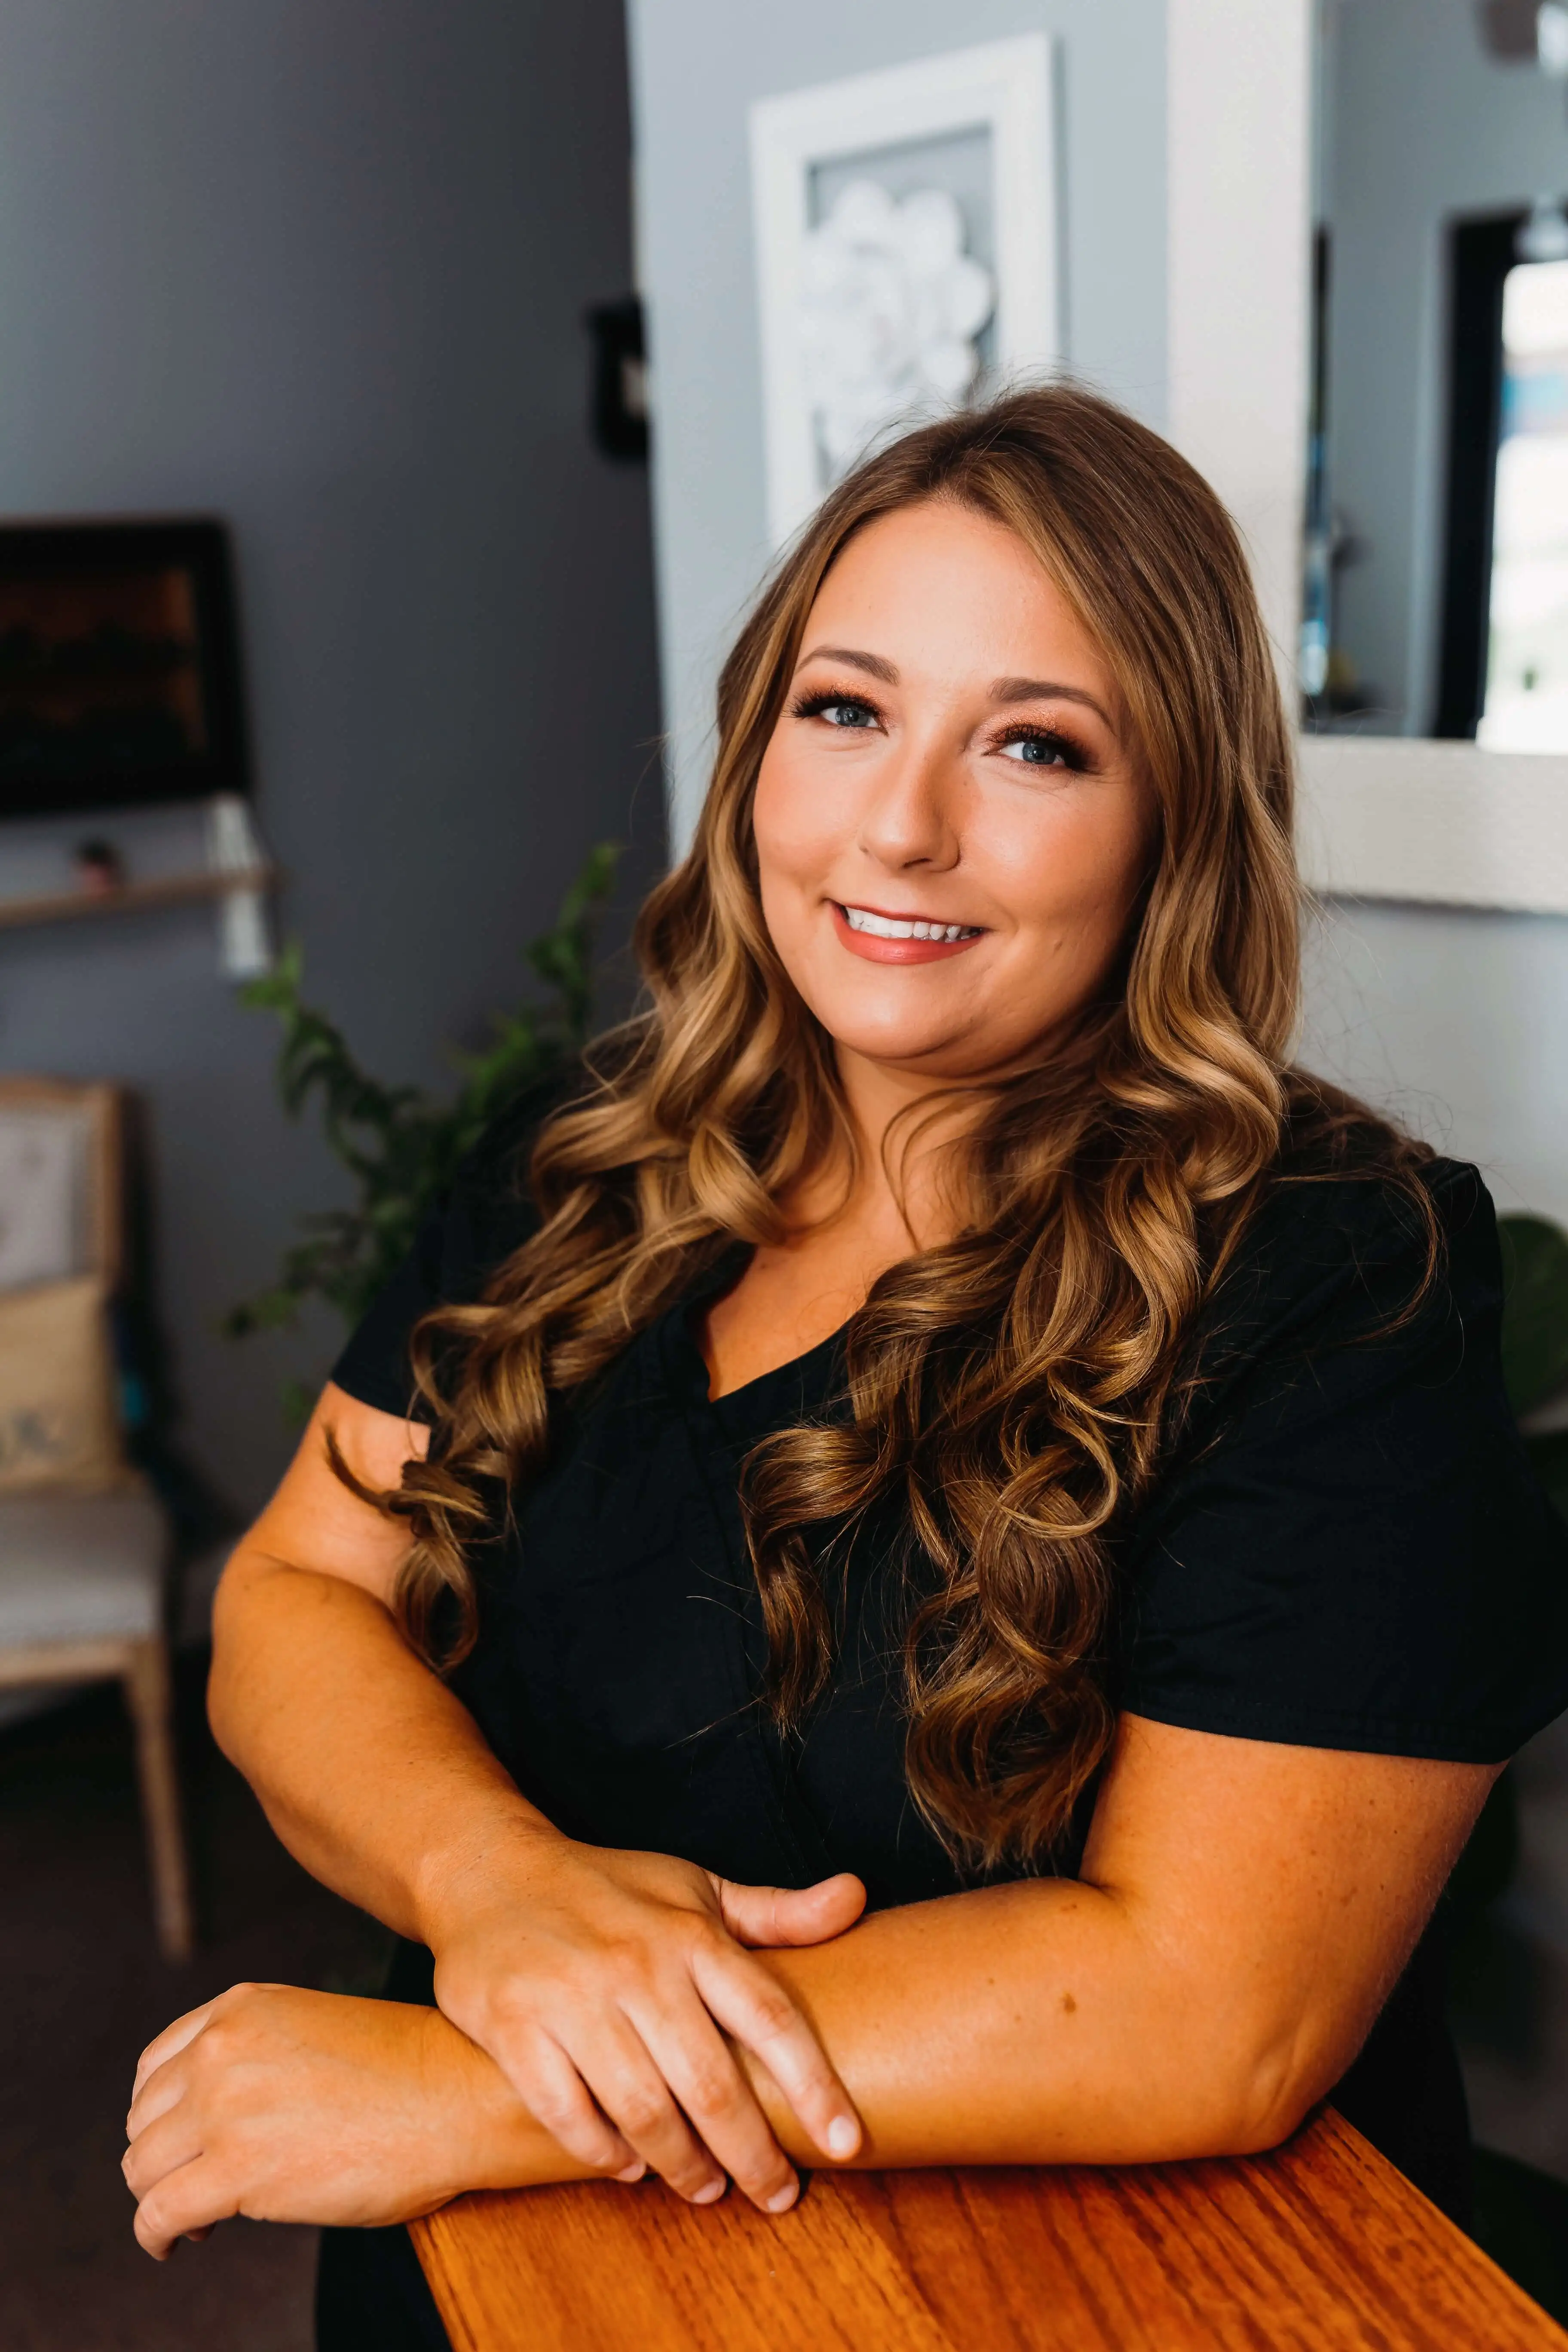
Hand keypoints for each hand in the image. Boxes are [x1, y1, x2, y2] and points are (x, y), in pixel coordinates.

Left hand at [123, 1983, 533, 2259]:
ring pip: (142, 2168)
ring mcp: (225, 2106)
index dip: (163, 2113)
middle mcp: (222, 2048)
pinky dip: (156, 2236)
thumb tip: (212, 2115)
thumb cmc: (404, 2072)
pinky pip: (157, 2214)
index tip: (183, 2141)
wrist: (456, 2096)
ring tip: (197, 2216)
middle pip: (145, 2120)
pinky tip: (179, 2243)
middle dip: (164, 2157)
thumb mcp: (313, 2029)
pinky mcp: (237, 2168)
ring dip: (161, 2196)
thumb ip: (255, 2053)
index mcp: (242, 2008)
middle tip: (197, 2183)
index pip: (157, 2066)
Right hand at [426, 1836, 865, 2211]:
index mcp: (691, 1934)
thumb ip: (776, 1911)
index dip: (815, 2085)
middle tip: (774, 2194)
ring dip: (683, 2166)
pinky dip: (605, 2153)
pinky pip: (568, 2115)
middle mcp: (637, 1965)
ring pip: (645, 2111)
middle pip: (712, 2084)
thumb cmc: (609, 1890)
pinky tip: (629, 2167)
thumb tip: (857, 1897)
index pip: (771, 2017)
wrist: (488, 1871)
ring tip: (705, 2188)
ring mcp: (572, 1998)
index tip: (846, 2143)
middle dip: (752, 2155)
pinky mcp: (514, 2028)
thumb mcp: (696, 1889)